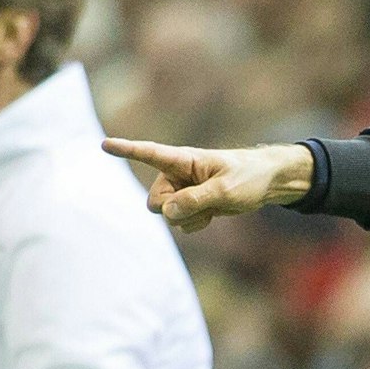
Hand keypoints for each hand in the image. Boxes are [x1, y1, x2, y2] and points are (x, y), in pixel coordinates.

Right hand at [103, 138, 314, 232]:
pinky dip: (195, 223)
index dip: (126, 150)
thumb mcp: (225, 190)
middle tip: (202, 204)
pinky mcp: (189, 205)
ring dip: (189, 218)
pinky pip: (180, 223)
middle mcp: (176, 175)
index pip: (149, 153)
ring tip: (212, 206)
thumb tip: (167, 212)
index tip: (104, 145)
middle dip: (173, 210)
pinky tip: (212, 213)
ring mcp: (181, 191)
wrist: (264, 183)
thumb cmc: (247, 177)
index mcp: (183, 160)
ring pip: (167, 215)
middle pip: (154, 202)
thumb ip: (195, 200)